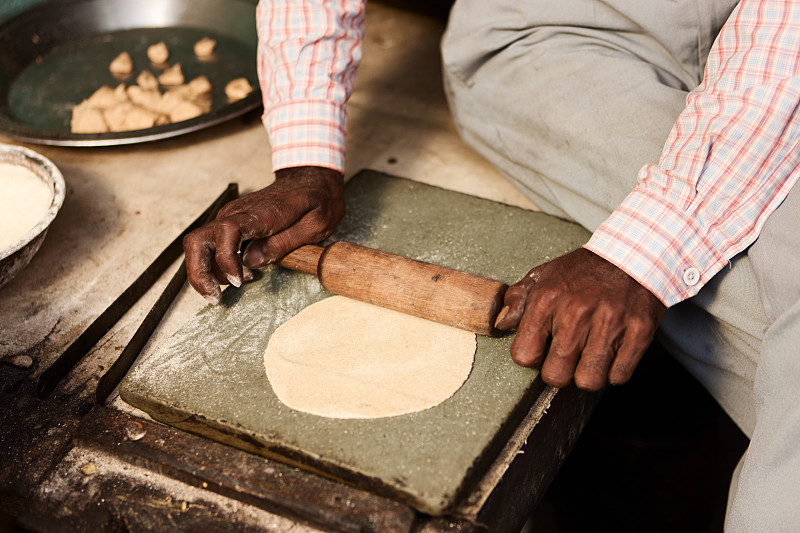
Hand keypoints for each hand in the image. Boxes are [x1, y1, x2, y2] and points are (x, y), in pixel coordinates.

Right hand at [184, 166, 344, 302]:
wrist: (310, 180)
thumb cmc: (316, 201)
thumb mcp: (314, 226)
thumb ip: (283, 243)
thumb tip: (251, 261)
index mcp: (260, 213)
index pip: (226, 231)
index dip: (226, 259)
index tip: (238, 281)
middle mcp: (237, 212)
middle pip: (197, 240)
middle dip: (198, 273)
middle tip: (216, 297)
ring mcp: (230, 216)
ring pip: (199, 245)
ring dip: (205, 272)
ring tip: (234, 285)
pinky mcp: (231, 222)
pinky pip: (211, 244)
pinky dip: (215, 265)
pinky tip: (236, 275)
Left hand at [494, 248, 666, 390]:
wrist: (633, 253)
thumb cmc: (583, 271)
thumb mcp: (543, 275)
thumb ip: (517, 299)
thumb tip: (501, 323)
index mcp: (547, 299)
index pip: (524, 355)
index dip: (531, 356)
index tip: (541, 348)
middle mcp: (577, 311)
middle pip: (556, 375)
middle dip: (558, 372)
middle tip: (566, 357)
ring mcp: (610, 322)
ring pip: (589, 380)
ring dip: (587, 374)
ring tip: (589, 357)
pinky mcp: (639, 331)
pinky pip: (619, 375)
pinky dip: (614, 371)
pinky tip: (611, 353)